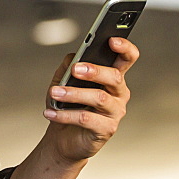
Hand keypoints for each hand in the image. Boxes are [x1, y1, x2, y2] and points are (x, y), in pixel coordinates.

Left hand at [41, 36, 137, 164]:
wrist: (62, 137)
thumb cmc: (68, 106)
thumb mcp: (65, 81)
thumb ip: (70, 65)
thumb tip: (73, 57)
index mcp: (113, 77)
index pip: (127, 58)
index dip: (124, 48)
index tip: (112, 40)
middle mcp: (119, 93)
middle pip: (114, 77)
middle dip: (95, 71)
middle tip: (75, 69)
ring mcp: (115, 112)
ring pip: (99, 98)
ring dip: (74, 94)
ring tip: (55, 92)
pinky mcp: (107, 129)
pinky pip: (86, 119)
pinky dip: (65, 115)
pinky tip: (51, 112)